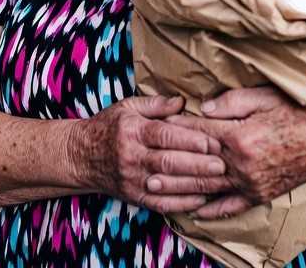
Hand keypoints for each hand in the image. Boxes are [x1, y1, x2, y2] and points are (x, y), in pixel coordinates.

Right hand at [79, 95, 229, 214]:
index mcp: (132, 131)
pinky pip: (160, 203)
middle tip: (222, 164)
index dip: (187, 139)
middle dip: (197, 164)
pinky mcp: (134, 197)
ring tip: (219, 182)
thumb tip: (182, 102)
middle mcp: (132, 156)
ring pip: (167, 185)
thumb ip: (156, 105)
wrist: (82, 156)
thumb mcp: (128, 107)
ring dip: (195, 184)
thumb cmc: (110, 126)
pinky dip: (182, 203)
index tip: (210, 141)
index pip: (162, 135)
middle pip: (168, 162)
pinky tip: (201, 199)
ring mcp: (133, 179)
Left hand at [163, 41, 305, 219]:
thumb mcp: (265, 96)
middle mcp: (243, 164)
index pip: (199, 132)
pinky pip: (232, 205)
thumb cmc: (300, 110)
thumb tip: (203, 107)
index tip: (154, 129)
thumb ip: (232, 102)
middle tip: (141, 163)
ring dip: (179, 188)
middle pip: (196, 164)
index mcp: (240, 136)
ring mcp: (252, 183)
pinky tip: (194, 212)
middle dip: (167, 164)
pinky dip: (212, 209)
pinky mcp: (262, 194)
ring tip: (153, 188)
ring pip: (208, 188)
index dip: (175, 130)